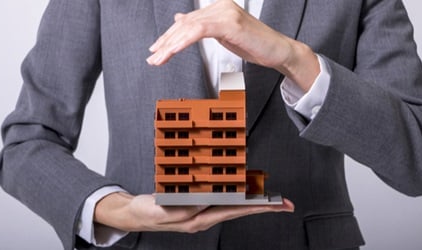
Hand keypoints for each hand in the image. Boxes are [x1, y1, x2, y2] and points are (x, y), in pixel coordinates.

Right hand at [94, 192, 293, 232]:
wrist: (136, 214)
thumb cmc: (149, 212)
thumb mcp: (164, 210)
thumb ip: (186, 208)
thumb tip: (209, 201)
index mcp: (199, 220)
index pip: (234, 211)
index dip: (254, 207)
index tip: (273, 204)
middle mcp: (205, 217)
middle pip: (240, 210)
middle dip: (263, 207)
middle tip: (285, 203)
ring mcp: (203, 212)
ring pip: (234, 205)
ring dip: (253, 202)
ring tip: (272, 198)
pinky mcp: (198, 205)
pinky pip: (223, 200)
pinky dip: (237, 196)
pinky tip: (244, 192)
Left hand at [146, 0, 318, 91]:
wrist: (278, 50)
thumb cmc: (255, 44)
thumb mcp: (224, 34)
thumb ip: (203, 26)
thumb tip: (182, 19)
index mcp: (218, 7)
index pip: (187, 21)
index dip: (169, 36)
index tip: (157, 49)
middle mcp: (220, 6)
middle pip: (185, 24)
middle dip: (165, 42)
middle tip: (153, 57)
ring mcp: (224, 13)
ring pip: (188, 27)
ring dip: (170, 45)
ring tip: (158, 59)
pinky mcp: (228, 23)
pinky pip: (198, 31)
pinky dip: (182, 42)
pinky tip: (172, 52)